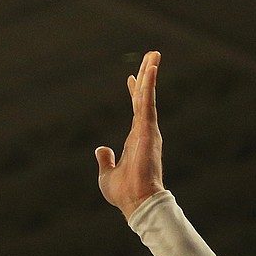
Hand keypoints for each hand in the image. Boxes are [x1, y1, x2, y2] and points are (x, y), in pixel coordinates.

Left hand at [95, 50, 165, 219]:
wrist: (137, 202)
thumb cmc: (124, 193)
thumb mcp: (107, 174)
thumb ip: (105, 160)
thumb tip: (100, 149)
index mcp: (135, 140)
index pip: (135, 111)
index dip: (134, 93)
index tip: (131, 78)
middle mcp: (144, 131)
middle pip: (143, 97)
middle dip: (146, 76)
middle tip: (151, 56)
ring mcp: (147, 129)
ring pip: (147, 95)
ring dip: (150, 73)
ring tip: (154, 53)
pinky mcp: (148, 129)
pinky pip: (148, 102)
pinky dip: (149, 85)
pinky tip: (151, 68)